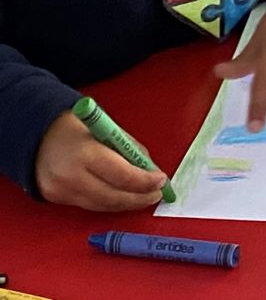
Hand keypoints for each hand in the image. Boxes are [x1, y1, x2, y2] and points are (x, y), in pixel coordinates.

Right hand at [34, 109, 165, 211]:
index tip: (162, 180)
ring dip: (127, 203)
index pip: (123, 176)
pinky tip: (123, 197)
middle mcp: (71, 177)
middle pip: (114, 197)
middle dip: (140, 197)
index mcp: (86, 153)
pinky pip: (90, 205)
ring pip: (103, 205)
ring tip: (145, 197)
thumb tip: (150, 168)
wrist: (35, 135)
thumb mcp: (107, 129)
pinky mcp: (56, 200)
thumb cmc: (75, 127)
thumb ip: (128, 149)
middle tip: (158, 194)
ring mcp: (61, 191)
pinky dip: (109, 202)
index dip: (145, 182)